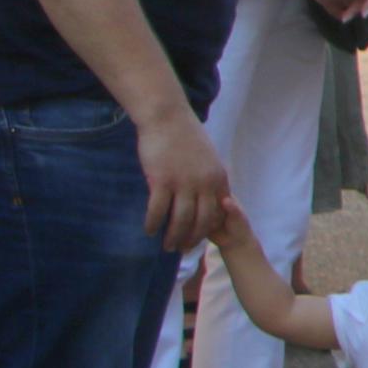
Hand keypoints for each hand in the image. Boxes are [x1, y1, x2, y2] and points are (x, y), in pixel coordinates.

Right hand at [138, 106, 234, 252]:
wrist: (167, 117)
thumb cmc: (185, 136)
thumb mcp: (208, 158)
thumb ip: (209, 177)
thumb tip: (207, 196)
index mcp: (218, 178)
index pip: (218, 212)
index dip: (210, 229)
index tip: (201, 239)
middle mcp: (204, 183)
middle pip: (201, 221)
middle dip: (192, 239)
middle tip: (183, 249)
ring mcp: (183, 183)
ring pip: (180, 220)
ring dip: (173, 236)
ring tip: (166, 246)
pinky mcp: (162, 181)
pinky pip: (158, 210)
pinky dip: (153, 223)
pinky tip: (148, 230)